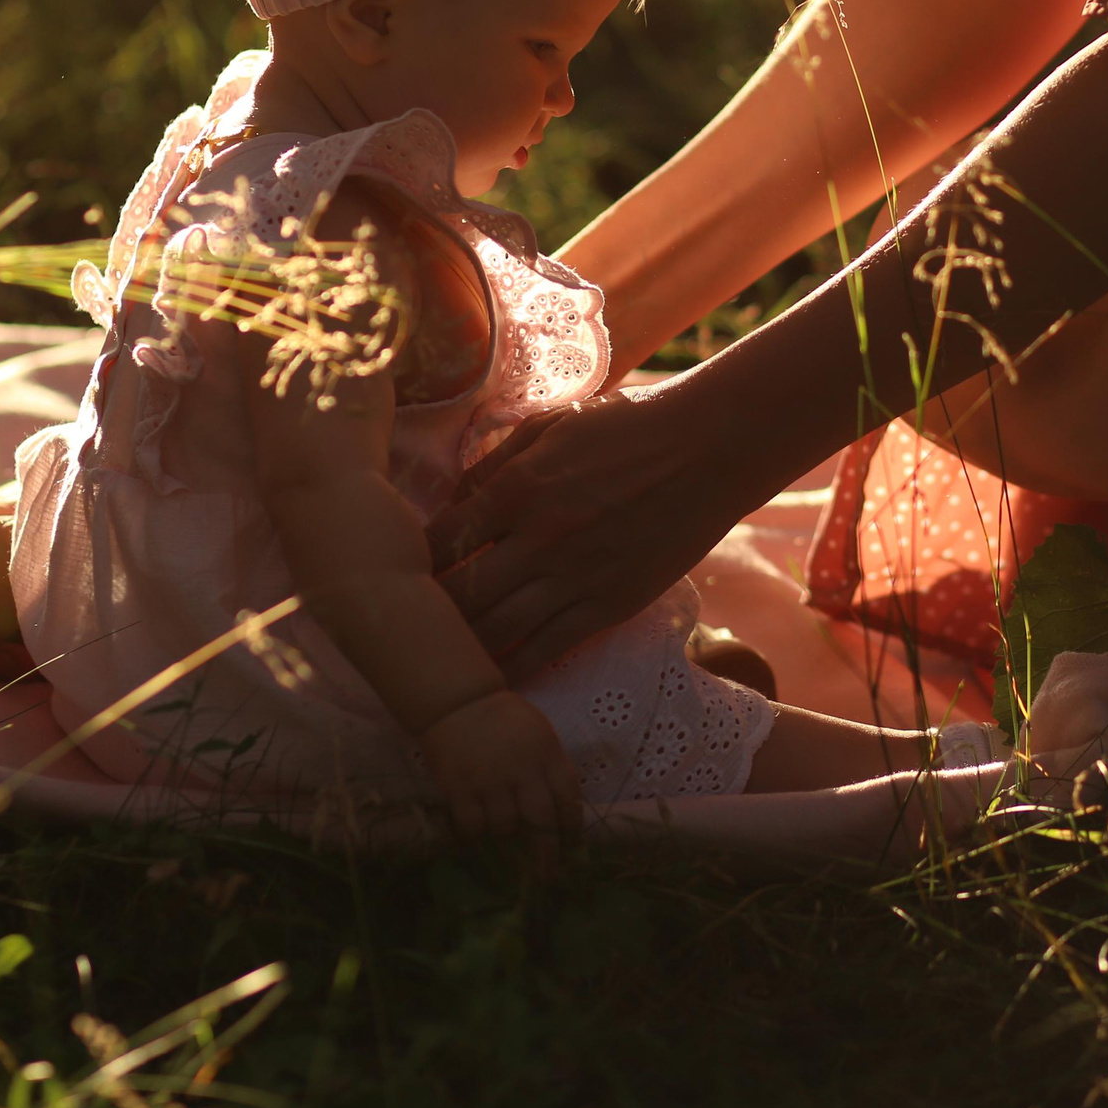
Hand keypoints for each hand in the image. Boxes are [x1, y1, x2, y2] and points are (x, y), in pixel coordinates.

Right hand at [417, 690, 581, 839]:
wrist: (457, 701)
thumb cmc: (504, 718)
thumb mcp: (539, 732)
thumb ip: (552, 765)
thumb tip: (564, 807)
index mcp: (546, 753)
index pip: (569, 797)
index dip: (572, 824)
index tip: (571, 841)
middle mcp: (521, 770)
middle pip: (542, 821)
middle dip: (548, 851)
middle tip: (548, 872)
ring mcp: (489, 781)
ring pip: (506, 828)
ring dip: (509, 841)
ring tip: (508, 849)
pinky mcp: (460, 789)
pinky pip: (473, 827)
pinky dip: (476, 837)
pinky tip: (478, 838)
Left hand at [428, 373, 789, 680]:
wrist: (709, 449)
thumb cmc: (629, 426)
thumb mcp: (552, 426)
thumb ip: (497, 462)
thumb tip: (453, 500)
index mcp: (518, 486)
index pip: (441, 538)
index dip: (411, 562)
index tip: (398, 574)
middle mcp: (539, 536)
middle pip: (460, 593)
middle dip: (426, 615)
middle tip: (406, 630)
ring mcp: (575, 575)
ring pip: (497, 630)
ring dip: (463, 648)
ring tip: (439, 660)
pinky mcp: (610, 604)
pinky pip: (549, 648)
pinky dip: (514, 669)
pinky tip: (491, 682)